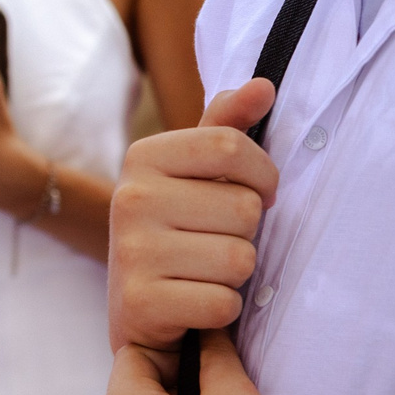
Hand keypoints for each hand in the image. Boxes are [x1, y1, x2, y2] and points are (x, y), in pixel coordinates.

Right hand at [107, 78, 279, 359]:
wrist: (135, 309)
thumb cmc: (177, 231)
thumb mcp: (193, 174)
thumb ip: (226, 128)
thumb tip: (264, 84)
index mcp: (142, 157)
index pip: (231, 146)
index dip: (261, 176)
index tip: (252, 194)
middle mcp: (130, 198)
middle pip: (245, 208)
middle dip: (245, 233)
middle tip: (212, 242)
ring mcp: (131, 252)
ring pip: (240, 258)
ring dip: (235, 275)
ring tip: (202, 272)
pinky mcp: (141, 303)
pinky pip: (223, 303)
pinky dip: (221, 310)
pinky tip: (195, 303)